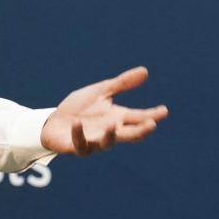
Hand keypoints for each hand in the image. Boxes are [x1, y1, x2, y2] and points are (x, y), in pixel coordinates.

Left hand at [40, 66, 167, 155]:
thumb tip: (145, 71)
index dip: (152, 115)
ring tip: (112, 126)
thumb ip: (122, 83)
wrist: (55, 120)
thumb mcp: (101, 92)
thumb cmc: (81, 108)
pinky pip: (80, 144)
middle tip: (151, 125)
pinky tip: (77, 124)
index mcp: (117, 118)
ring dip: (109, 136)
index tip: (163, 110)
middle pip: (130, 135)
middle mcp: (109, 131)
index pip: (139, 118)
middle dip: (140, 131)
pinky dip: (79, 135)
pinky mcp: (76, 147)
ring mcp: (94, 141)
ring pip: (106, 144)